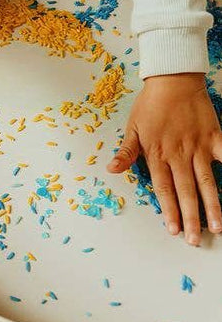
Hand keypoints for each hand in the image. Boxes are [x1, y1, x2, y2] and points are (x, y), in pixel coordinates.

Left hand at [107, 72, 221, 244]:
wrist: (172, 81)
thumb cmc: (149, 106)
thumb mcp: (132, 129)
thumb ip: (125, 152)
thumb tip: (111, 170)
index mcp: (157, 155)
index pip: (163, 189)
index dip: (169, 211)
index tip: (174, 229)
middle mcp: (179, 155)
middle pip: (186, 191)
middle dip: (191, 217)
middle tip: (195, 240)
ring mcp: (199, 147)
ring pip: (208, 181)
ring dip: (214, 205)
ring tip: (218, 227)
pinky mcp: (215, 137)